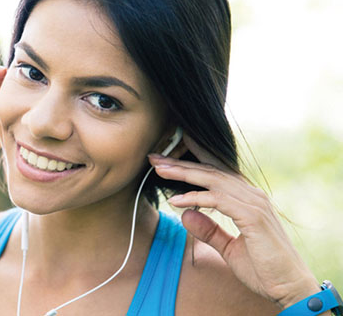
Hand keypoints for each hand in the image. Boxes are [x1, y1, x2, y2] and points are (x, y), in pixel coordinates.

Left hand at [147, 133, 319, 308]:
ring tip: (160, 170)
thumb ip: (210, 231)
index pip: (215, 176)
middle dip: (181, 165)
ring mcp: (254, 204)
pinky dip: (196, 198)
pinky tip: (176, 201)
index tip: (164, 164)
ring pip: (213, 180)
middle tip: (155, 159)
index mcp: (247, 200)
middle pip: (211, 172)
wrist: (290, 287)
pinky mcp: (253, 216)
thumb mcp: (229, 248)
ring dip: (185, 174)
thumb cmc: (264, 268)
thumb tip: (185, 215)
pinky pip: (218, 200)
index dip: (189, 167)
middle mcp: (252, 196)